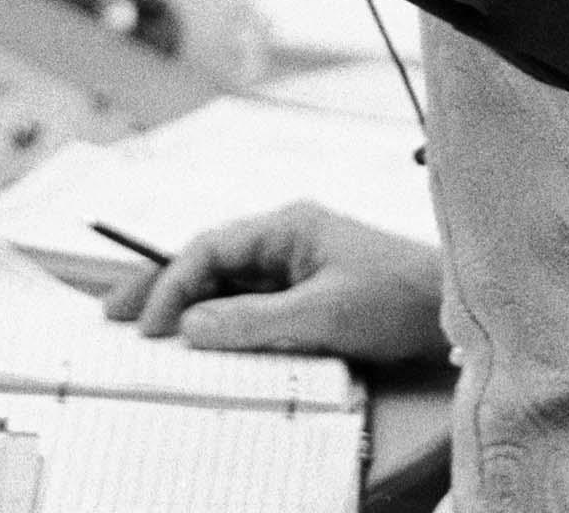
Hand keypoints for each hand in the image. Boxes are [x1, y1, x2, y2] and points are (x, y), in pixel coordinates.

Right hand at [102, 201, 446, 366]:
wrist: (455, 312)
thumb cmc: (398, 301)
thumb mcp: (322, 315)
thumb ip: (253, 320)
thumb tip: (191, 327)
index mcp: (285, 226)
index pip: (209, 249)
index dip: (171, 284)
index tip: (149, 324)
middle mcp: (284, 239)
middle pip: (207, 261)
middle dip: (160, 286)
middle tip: (114, 314)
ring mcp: (294, 266)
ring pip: (224, 283)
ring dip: (187, 305)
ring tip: (143, 330)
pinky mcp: (307, 293)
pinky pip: (250, 304)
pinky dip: (220, 320)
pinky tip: (199, 341)